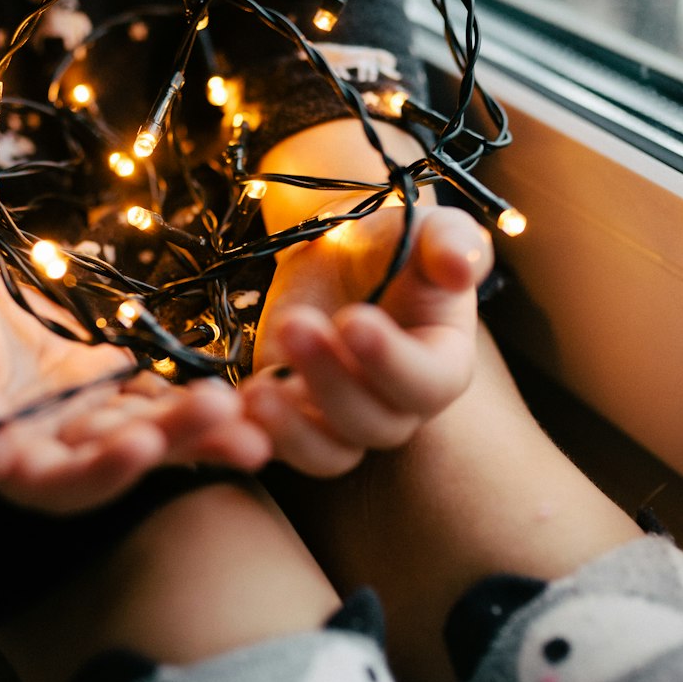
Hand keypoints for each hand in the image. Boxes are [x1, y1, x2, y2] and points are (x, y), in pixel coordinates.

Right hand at [0, 262, 271, 513]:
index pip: (57, 484)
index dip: (102, 470)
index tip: (143, 444)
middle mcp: (42, 454)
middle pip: (115, 460)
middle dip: (173, 443)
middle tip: (227, 420)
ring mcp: (71, 420)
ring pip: (140, 428)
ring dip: (194, 426)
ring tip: (251, 417)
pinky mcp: (91, 385)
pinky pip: (143, 395)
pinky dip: (182, 395)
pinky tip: (234, 392)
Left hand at [242, 205, 492, 476]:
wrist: (339, 251)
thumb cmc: (394, 241)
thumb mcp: (429, 227)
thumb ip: (453, 243)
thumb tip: (463, 267)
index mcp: (442, 363)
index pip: (428, 384)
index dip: (391, 361)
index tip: (353, 319)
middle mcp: (396, 405)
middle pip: (371, 424)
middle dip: (329, 380)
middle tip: (293, 325)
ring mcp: (340, 418)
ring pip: (326, 454)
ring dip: (288, 430)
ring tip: (253, 393)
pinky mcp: (290, 416)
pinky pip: (272, 446)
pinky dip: (245, 436)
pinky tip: (219, 408)